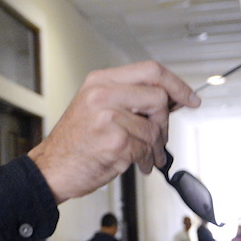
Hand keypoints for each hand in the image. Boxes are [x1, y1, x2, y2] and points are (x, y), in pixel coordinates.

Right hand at [28, 61, 198, 202]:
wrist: (51, 169)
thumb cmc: (74, 143)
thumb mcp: (95, 108)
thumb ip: (129, 98)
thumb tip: (171, 99)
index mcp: (99, 81)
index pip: (151, 71)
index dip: (176, 84)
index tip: (189, 98)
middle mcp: (102, 95)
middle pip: (158, 98)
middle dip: (164, 122)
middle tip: (158, 136)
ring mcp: (108, 118)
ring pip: (154, 128)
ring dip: (155, 148)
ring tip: (145, 156)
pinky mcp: (115, 142)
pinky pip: (146, 149)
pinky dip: (146, 161)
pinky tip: (136, 164)